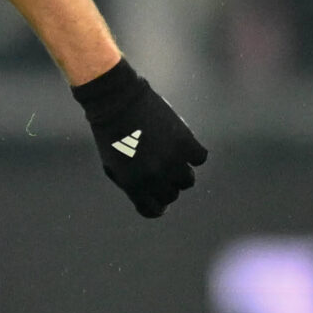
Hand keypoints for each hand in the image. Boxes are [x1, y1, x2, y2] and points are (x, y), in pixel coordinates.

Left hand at [72, 58, 206, 217]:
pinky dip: (193, 153)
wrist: (118, 101)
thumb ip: (132, 185)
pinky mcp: (185, 142)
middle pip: (171, 195)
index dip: (156, 205)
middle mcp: (154, 177)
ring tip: (169, 155)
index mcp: (133, 185)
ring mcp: (172, 160)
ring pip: (188, 181)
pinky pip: (200, 158)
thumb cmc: (111, 133)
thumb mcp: (113, 165)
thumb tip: (154, 201)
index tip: (157, 197)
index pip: (153, 210)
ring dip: (180, 171)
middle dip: (166, 185)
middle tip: (159, 168)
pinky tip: (181, 143)